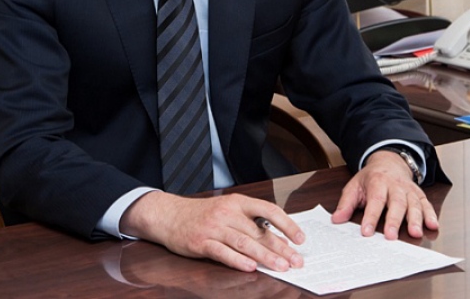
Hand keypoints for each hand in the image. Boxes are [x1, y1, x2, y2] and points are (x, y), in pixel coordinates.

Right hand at [120, 191, 305, 272]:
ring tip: (281, 267)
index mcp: (238, 201)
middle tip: (296, 260)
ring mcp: (213, 227)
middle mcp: (227, 212)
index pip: (268, 210)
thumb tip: (279, 237)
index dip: (286, 224)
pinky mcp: (201, 242)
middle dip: (281, 247)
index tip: (300, 238)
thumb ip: (250, 220)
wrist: (169, 215)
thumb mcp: (228, 209)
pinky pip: (223, 252)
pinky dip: (238, 261)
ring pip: (244, 243)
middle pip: (259, 231)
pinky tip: (251, 268)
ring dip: (265, 257)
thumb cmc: (203, 214)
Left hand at [331, 149, 438, 239]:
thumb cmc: (371, 178)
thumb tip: (336, 219)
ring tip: (415, 233)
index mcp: (377, 181)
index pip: (375, 200)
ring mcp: (409, 190)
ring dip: (415, 219)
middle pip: (396, 203)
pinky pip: (427, 204)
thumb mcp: (355, 186)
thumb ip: (346, 203)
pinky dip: (431, 215)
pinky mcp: (419, 195)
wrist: (389, 162)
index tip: (366, 232)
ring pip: (414, 204)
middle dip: (394, 220)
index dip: (371, 217)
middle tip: (391, 236)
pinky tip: (432, 226)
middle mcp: (395, 185)